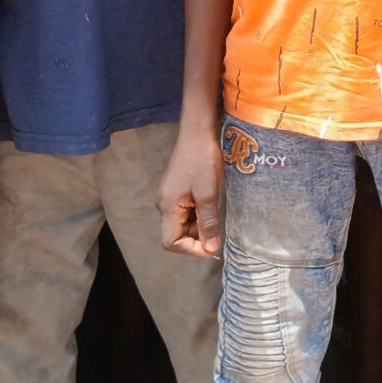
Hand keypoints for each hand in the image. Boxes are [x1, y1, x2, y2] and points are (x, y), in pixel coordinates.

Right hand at [159, 126, 223, 257]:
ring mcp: (169, 197)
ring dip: (199, 225)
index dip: (190, 250)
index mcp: (167, 207)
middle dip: (197, 237)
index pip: (171, 242)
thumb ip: (208, 223)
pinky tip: (210, 203)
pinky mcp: (177, 191)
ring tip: (215, 211)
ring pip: (183, 223)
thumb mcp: (208, 194)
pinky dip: (198, 214)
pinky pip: (185, 212)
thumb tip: (210, 248)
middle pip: (177, 234)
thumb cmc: (202, 160)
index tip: (211, 248)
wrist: (197, 132)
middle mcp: (164, 205)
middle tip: (217, 228)